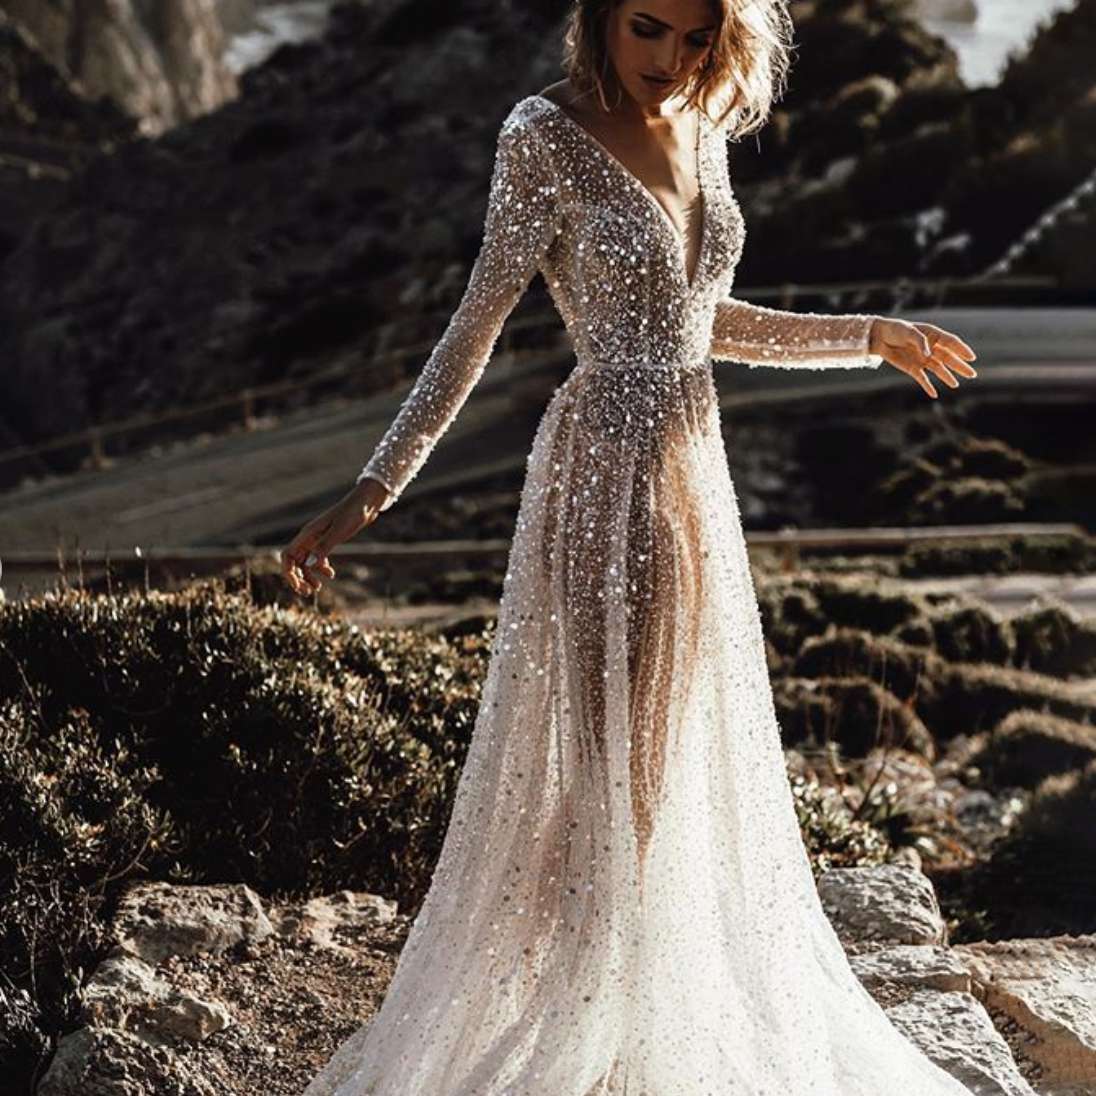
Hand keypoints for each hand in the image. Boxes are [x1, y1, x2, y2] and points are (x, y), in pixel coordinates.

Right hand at [280, 477, 389, 595]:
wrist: (365, 504)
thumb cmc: (352, 514)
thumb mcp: (338, 532)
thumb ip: (323, 548)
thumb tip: (309, 566)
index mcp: (307, 535)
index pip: (287, 556)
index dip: (289, 573)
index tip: (298, 586)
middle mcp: (309, 537)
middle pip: (294, 562)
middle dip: (298, 579)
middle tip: (307, 593)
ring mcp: (317, 540)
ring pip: (305, 562)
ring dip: (308, 576)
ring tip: (317, 589)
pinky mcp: (327, 541)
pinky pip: (317, 558)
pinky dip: (320, 568)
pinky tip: (330, 574)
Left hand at [869, 318, 976, 398]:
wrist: (880, 337)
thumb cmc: (896, 329)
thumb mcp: (909, 331)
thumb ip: (920, 342)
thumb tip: (928, 355)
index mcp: (933, 335)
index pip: (951, 342)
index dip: (962, 350)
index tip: (971, 358)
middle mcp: (931, 348)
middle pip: (949, 358)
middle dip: (960, 366)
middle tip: (972, 374)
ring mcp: (923, 359)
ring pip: (938, 369)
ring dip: (947, 377)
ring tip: (956, 385)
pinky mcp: (913, 368)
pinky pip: (922, 378)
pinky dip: (928, 386)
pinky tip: (934, 394)